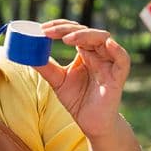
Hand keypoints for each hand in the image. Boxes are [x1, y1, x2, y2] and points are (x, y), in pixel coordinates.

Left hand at [35, 20, 129, 138]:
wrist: (91, 124)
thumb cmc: (77, 100)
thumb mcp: (57, 80)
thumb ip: (45, 67)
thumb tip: (26, 54)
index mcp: (85, 52)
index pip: (74, 31)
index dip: (60, 27)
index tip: (42, 29)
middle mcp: (98, 54)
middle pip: (86, 32)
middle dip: (66, 29)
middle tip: (48, 32)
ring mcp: (109, 64)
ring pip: (103, 39)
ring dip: (85, 35)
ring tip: (67, 39)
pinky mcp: (118, 76)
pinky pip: (123, 59)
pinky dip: (117, 50)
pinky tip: (106, 44)